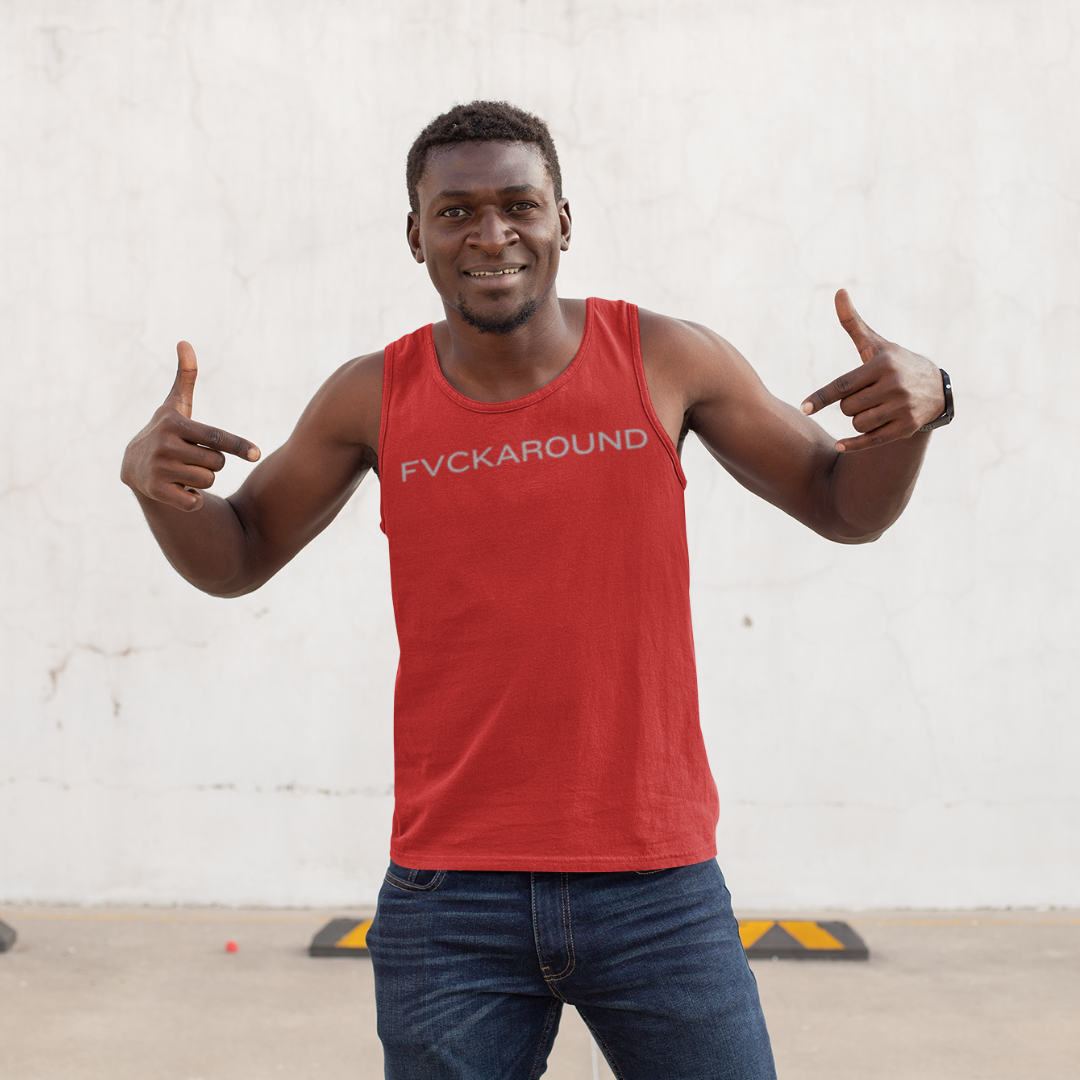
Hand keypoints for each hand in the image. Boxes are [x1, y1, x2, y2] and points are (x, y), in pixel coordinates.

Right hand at [121, 342, 260, 510]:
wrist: (132, 465)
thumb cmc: (166, 432)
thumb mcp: (174, 406)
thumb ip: (185, 377)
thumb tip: (185, 341)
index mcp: (174, 423)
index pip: (215, 436)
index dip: (238, 445)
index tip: (256, 454)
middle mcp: (164, 445)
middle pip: (217, 463)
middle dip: (213, 463)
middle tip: (193, 457)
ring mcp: (158, 469)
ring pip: (208, 481)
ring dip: (203, 480)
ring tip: (184, 471)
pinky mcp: (155, 491)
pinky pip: (194, 502)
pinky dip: (193, 499)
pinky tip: (179, 488)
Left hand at [801, 290, 943, 452]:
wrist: (936, 388)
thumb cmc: (895, 363)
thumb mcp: (876, 344)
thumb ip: (853, 323)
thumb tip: (838, 292)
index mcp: (882, 364)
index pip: (843, 385)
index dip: (821, 398)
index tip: (804, 407)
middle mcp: (893, 385)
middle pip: (847, 407)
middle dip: (848, 405)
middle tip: (864, 397)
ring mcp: (902, 407)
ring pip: (857, 423)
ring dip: (857, 420)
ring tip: (874, 409)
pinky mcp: (906, 427)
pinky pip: (871, 441)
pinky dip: (853, 444)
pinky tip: (839, 445)